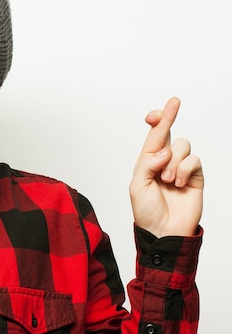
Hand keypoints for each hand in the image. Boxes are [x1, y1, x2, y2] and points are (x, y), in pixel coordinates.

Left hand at [129, 97, 203, 237]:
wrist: (164, 232)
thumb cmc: (147, 211)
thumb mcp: (138, 186)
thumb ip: (147, 164)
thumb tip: (163, 150)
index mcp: (147, 162)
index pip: (153, 137)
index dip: (157, 121)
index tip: (156, 111)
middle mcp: (164, 162)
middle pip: (169, 133)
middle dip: (168, 117)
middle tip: (173, 102)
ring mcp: (181, 168)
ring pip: (182, 146)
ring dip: (173, 161)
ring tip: (167, 180)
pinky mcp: (195, 176)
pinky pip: (194, 160)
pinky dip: (185, 169)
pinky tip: (179, 184)